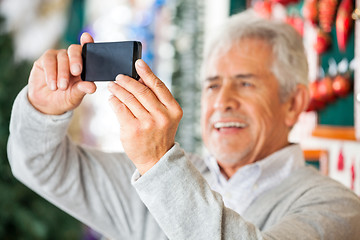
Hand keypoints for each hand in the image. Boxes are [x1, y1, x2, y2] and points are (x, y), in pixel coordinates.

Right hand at [28, 33, 96, 114]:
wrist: (47, 104)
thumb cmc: (65, 98)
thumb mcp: (75, 96)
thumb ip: (82, 89)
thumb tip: (92, 87)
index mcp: (84, 65)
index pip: (88, 50)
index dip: (87, 42)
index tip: (87, 37)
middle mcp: (72, 58)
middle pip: (74, 50)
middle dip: (76, 60)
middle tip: (76, 72)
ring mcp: (58, 57)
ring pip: (62, 57)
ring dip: (62, 73)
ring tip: (62, 87)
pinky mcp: (45, 59)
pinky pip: (49, 61)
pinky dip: (51, 74)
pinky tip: (53, 85)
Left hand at [108, 60, 182, 174]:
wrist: (156, 159)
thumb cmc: (160, 134)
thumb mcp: (167, 117)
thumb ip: (158, 100)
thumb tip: (139, 79)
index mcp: (174, 110)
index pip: (158, 86)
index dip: (147, 72)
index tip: (138, 63)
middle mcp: (162, 116)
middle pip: (141, 90)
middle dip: (128, 81)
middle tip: (119, 76)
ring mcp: (147, 123)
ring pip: (129, 98)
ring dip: (118, 89)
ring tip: (112, 85)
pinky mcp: (133, 129)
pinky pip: (120, 109)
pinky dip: (114, 100)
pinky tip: (112, 98)